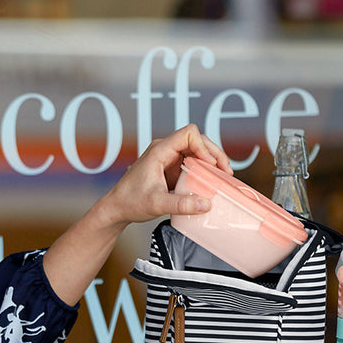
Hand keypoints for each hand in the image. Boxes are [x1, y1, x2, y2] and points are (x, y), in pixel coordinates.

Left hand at [101, 124, 231, 225]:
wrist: (117, 208)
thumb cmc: (130, 202)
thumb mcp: (157, 205)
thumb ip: (181, 205)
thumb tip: (206, 204)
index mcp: (159, 151)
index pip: (188, 134)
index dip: (203, 146)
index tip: (210, 165)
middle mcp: (165, 150)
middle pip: (197, 140)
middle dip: (214, 153)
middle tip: (225, 172)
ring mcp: (168, 159)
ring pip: (196, 151)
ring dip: (211, 161)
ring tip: (223, 176)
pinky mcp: (171, 169)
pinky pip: (192, 163)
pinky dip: (204, 170)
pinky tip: (212, 181)